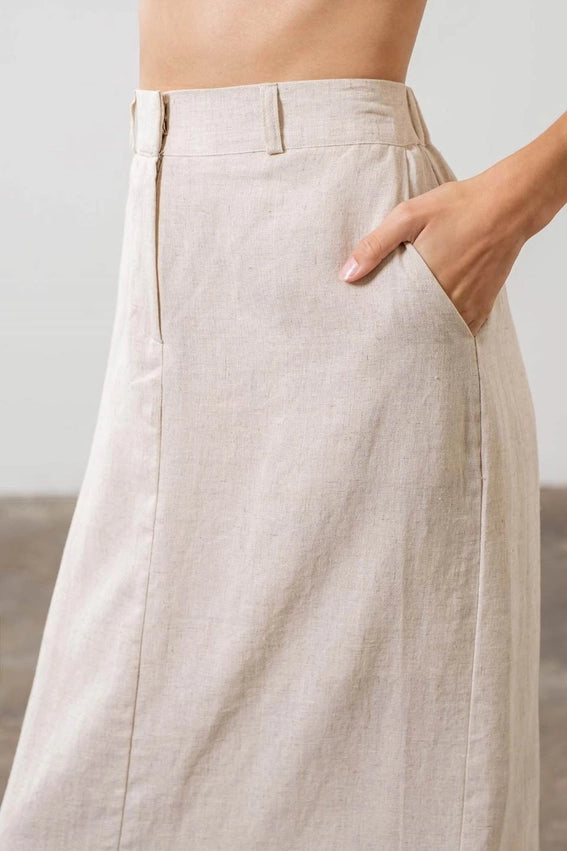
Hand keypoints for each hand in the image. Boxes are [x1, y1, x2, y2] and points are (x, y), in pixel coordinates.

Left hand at [338, 166, 528, 336]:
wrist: (508, 205)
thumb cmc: (458, 206)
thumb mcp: (408, 216)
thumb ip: (375, 245)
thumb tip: (346, 275)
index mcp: (424, 282)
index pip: (391, 315)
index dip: (377, 319)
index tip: (365, 321)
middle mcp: (447, 301)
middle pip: (412, 328)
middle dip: (396, 328)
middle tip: (378, 329)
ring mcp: (466, 308)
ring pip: (434, 332)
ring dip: (419, 330)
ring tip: (401, 328)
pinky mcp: (481, 308)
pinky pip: (457, 330)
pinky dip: (443, 329)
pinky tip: (429, 324)